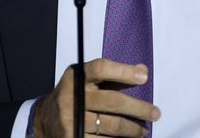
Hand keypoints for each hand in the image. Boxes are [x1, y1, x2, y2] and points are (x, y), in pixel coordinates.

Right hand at [34, 58, 160, 137]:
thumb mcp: (88, 80)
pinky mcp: (72, 137)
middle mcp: (72, 97)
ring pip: (112, 125)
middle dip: (139, 109)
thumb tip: (142, 71)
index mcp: (77, 77)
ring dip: (133, 129)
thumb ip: (114, 75)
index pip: (101, 68)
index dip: (123, 71)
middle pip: (113, 101)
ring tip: (143, 130)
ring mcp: (71, 119)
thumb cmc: (75, 95)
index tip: (143, 78)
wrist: (45, 120)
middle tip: (155, 113)